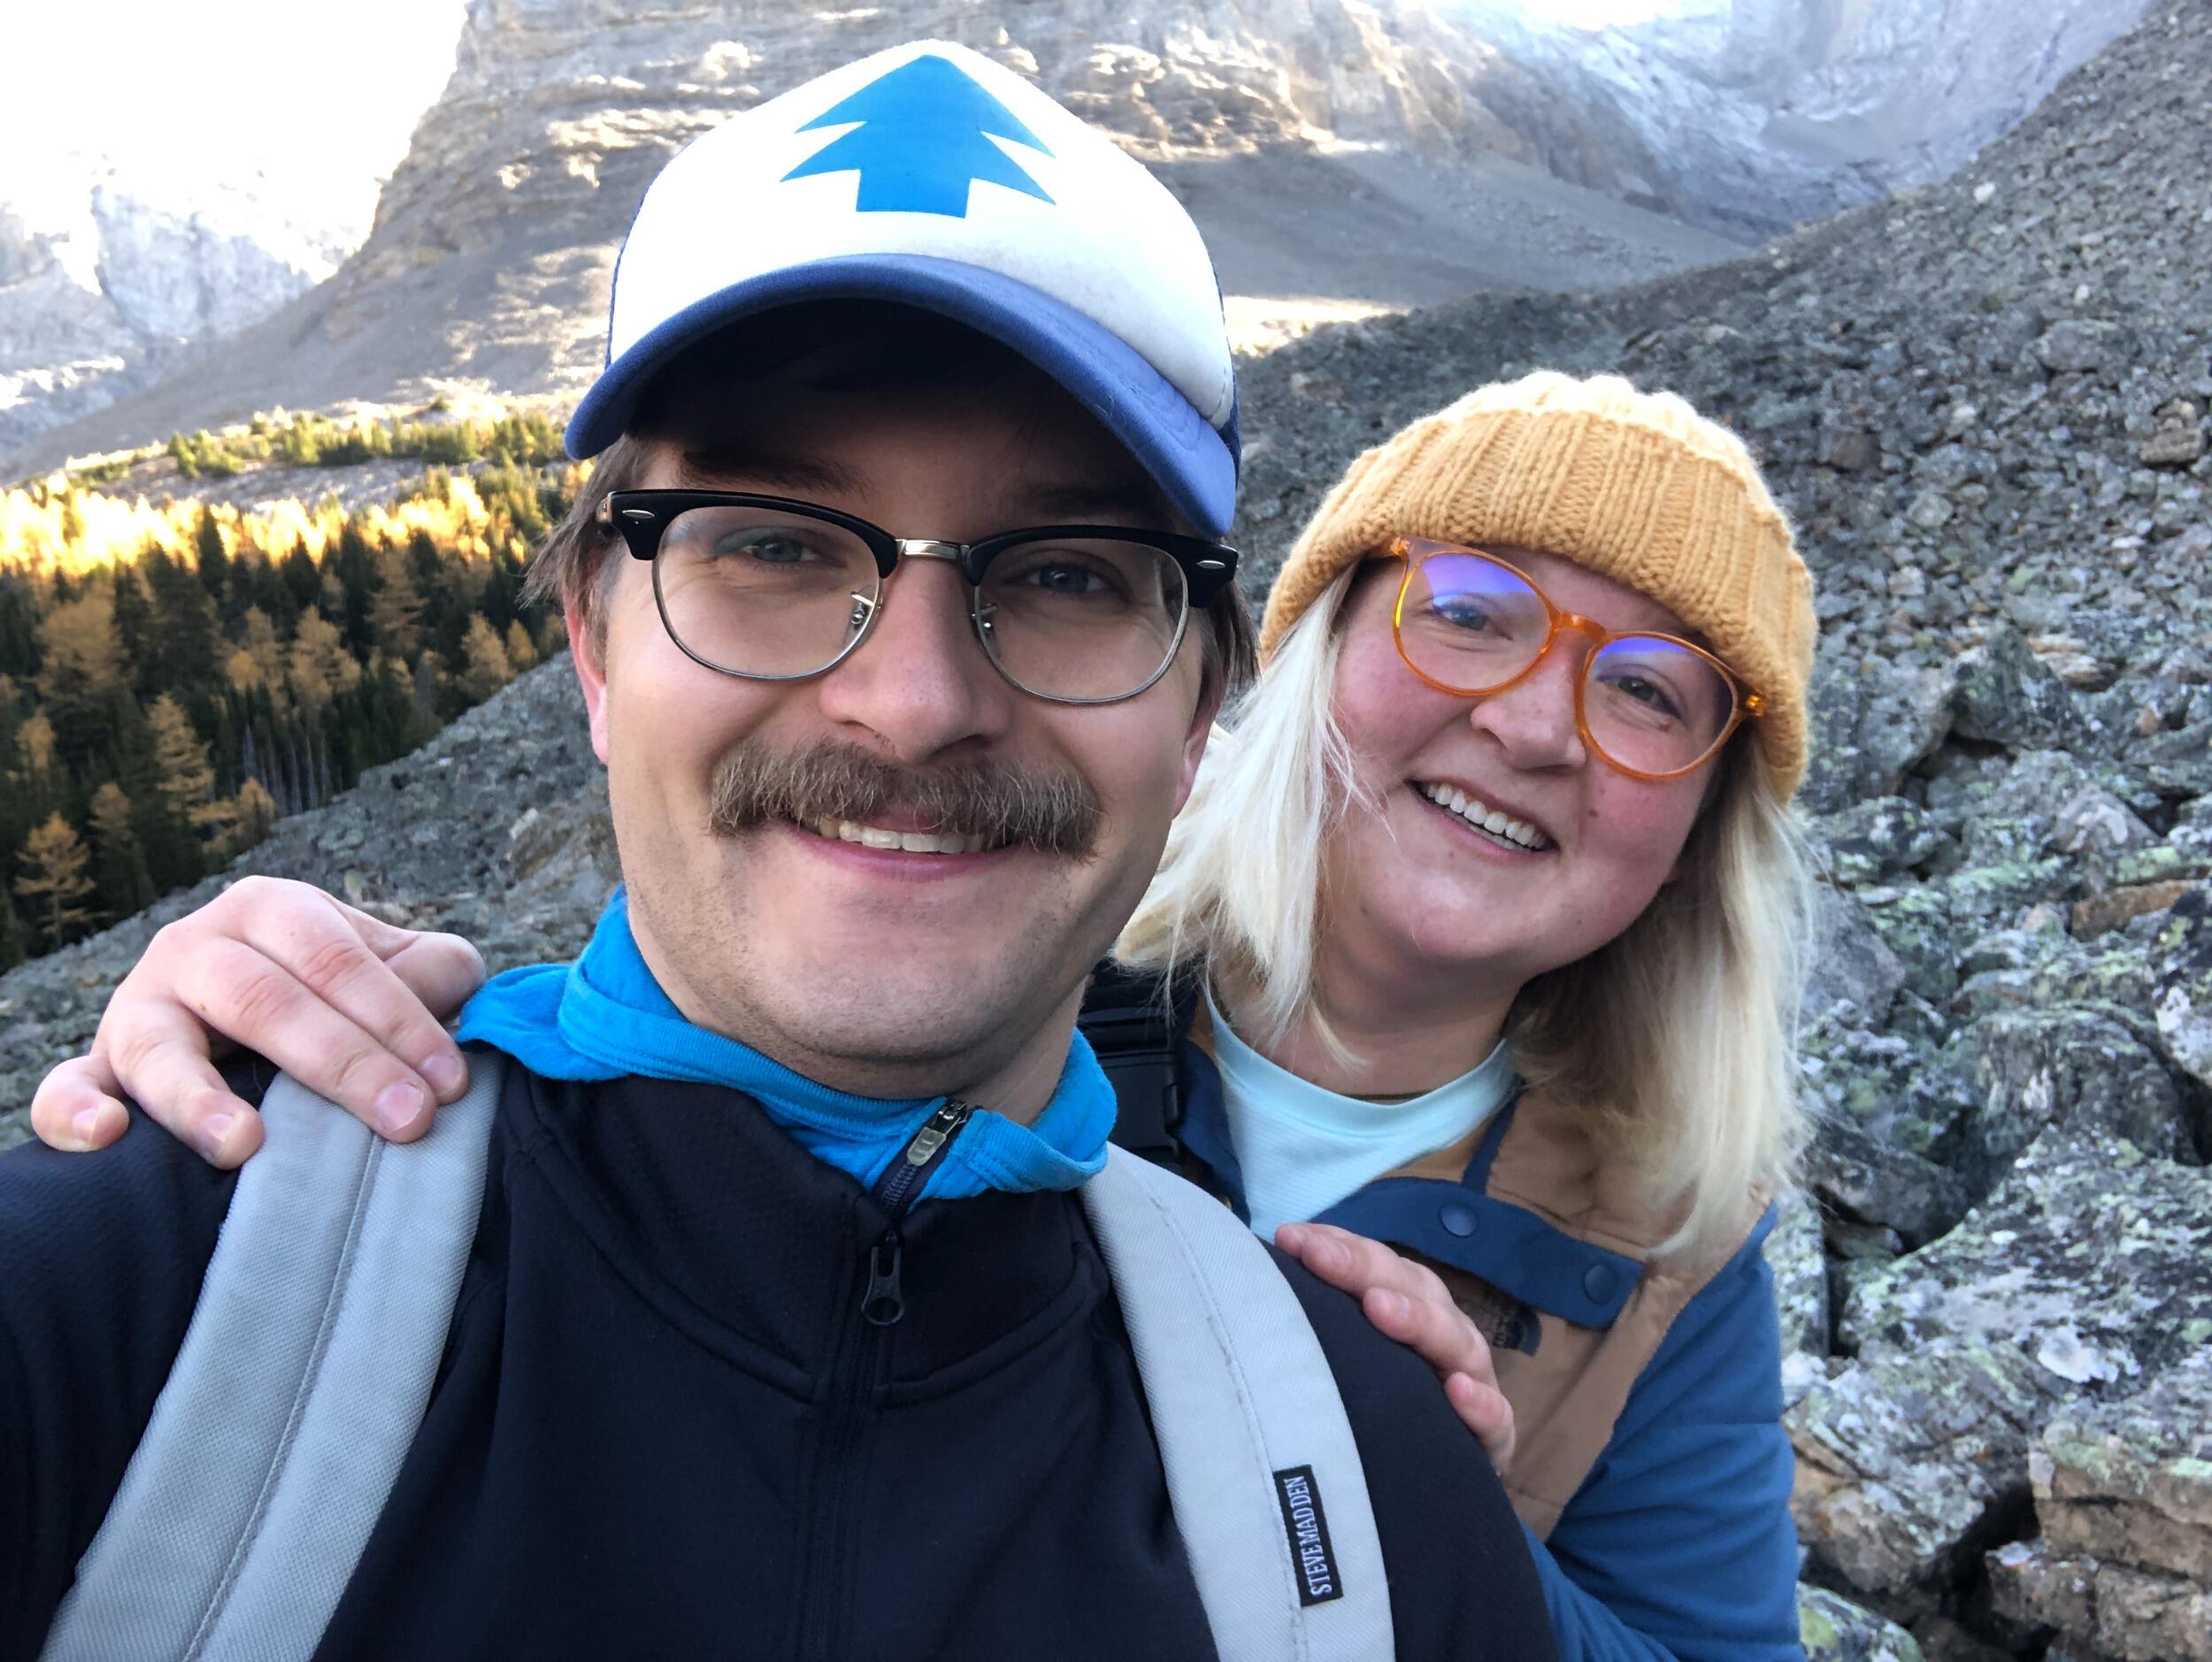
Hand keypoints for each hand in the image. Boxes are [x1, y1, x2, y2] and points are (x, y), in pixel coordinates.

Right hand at [29, 875, 487, 1168]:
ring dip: (200, 1097)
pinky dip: (75, 1114)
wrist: (262, 1019)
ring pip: (158, 1045)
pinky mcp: (99, 1066)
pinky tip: (108, 1138)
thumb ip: (434, 973)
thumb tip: (446, 1012)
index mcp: (273, 909)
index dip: (399, 1021)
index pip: (336, 959)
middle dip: (340, 1063)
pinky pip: (69, 1087)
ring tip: (245, 1145)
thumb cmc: (345, 996)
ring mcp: (139, 1006)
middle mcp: (197, 946)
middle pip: (262, 999)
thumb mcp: (399, 966)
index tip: (448, 1085)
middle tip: (404, 1120)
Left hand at [1276, 1220, 1515, 1473]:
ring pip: (1455, 1341)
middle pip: (1411, 1289)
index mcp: (1409, 1303)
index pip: (1376, 1264)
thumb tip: (1255, 1282)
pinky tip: (1458, 1393)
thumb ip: (1318, 1319)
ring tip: (1380, 1309)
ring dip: (1417, 1321)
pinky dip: (1481, 1404)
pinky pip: (1495, 1419)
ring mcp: (1472, 1379)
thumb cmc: (1380, 1401)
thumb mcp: (1351, 1355)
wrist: (1433, 1479)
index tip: (1291, 1238)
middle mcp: (1442, 1331)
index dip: (1339, 1247)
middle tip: (1320, 1257)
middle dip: (1363, 1269)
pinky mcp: (1493, 1436)